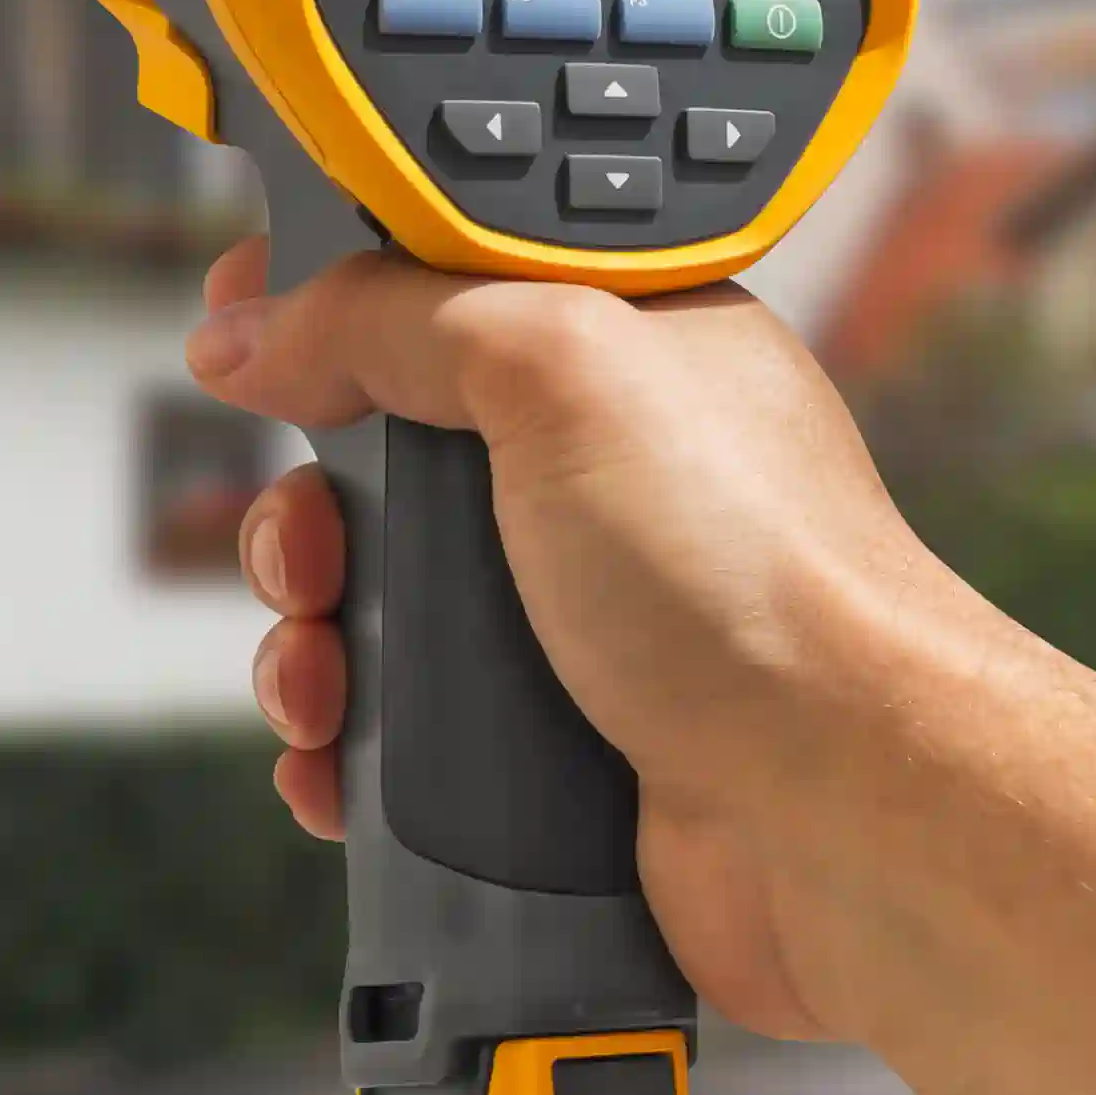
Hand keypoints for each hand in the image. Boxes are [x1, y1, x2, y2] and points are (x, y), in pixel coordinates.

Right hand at [187, 235, 982, 1043]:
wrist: (848, 811)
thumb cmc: (760, 582)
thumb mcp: (558, 368)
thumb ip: (390, 315)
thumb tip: (252, 328)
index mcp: (621, 353)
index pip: (440, 283)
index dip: (332, 300)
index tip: (247, 332)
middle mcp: (596, 478)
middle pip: (374, 457)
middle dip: (303, 509)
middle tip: (314, 551)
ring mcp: (574, 616)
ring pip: (371, 603)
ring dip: (305, 642)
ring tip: (320, 684)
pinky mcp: (554, 742)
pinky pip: (398, 730)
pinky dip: (341, 748)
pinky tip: (333, 764)